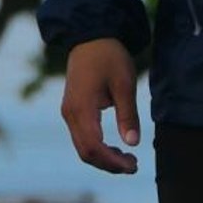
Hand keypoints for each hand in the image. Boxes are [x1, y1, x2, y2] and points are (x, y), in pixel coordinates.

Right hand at [61, 38, 141, 174]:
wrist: (90, 36)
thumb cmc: (109, 57)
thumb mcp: (124, 83)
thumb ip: (128, 114)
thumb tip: (132, 143)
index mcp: (82, 108)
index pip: (94, 147)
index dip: (113, 162)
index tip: (133, 165)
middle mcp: (70, 114)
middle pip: (85, 153)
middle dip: (109, 164)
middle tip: (134, 166)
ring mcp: (69, 112)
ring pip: (82, 148)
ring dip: (104, 158)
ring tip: (127, 159)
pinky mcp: (72, 110)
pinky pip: (82, 138)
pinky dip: (98, 148)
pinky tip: (114, 148)